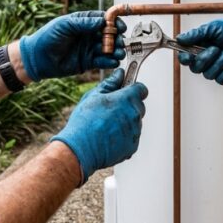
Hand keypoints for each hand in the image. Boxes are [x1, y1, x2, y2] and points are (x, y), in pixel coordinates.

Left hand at [19, 11, 125, 80]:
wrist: (37, 58)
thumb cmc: (48, 37)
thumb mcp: (64, 25)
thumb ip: (83, 23)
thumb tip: (101, 21)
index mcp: (84, 22)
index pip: (104, 19)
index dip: (114, 22)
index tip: (121, 27)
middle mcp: (89, 34)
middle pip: (110, 35)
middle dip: (117, 38)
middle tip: (120, 42)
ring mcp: (90, 48)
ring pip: (108, 48)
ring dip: (115, 50)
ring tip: (118, 53)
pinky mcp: (88, 62)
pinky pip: (102, 61)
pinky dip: (109, 62)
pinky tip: (113, 62)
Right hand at [50, 69, 147, 183]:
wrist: (81, 149)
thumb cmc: (85, 121)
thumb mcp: (94, 96)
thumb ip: (110, 83)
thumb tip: (120, 74)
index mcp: (127, 99)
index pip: (141, 89)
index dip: (133, 88)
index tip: (125, 91)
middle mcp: (135, 115)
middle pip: (138, 106)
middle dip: (127, 106)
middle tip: (109, 110)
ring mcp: (135, 132)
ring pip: (134, 122)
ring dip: (124, 122)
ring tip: (105, 126)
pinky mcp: (133, 147)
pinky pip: (131, 137)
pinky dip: (123, 137)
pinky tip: (107, 138)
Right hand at [176, 19, 222, 84]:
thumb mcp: (214, 28)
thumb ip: (197, 34)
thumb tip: (179, 38)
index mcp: (199, 48)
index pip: (184, 58)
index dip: (184, 59)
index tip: (188, 56)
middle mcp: (205, 60)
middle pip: (195, 68)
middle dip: (206, 58)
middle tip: (217, 48)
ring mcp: (215, 70)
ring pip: (208, 75)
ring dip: (221, 62)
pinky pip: (221, 80)